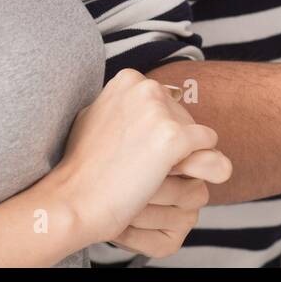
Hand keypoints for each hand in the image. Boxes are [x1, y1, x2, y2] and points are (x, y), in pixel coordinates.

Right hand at [46, 69, 232, 256]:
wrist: (72, 202)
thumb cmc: (83, 167)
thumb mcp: (99, 119)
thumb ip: (127, 106)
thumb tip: (164, 103)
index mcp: (129, 79)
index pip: (165, 103)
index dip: (155, 131)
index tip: (133, 150)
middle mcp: (145, 88)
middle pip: (183, 116)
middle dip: (171, 142)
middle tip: (140, 165)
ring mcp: (159, 111)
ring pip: (197, 133)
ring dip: (185, 156)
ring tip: (150, 173)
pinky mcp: (173, 137)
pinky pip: (208, 147)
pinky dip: (204, 164)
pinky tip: (175, 177)